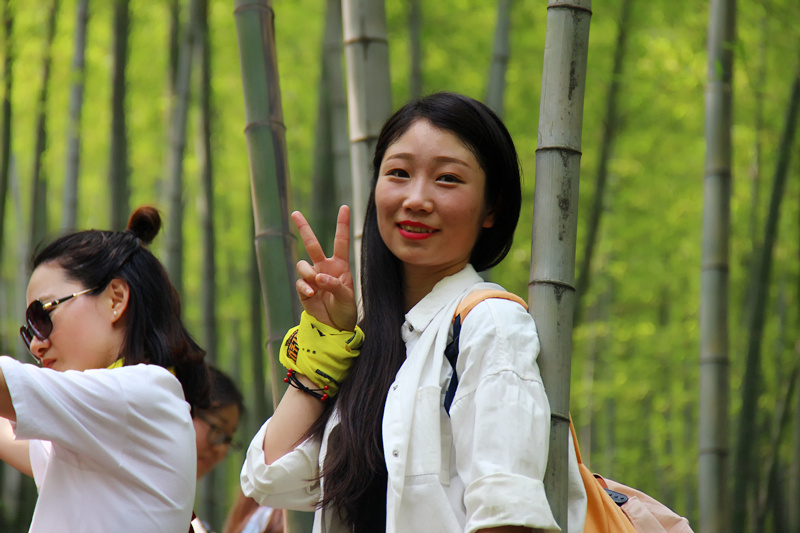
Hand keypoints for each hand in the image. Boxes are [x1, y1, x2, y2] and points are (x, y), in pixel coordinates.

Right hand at [292, 206, 356, 330]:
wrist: (335, 327)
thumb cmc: (345, 310)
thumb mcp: (346, 297)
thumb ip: (335, 285)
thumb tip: (318, 277)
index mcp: (340, 266)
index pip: (341, 241)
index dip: (342, 224)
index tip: (344, 207)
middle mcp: (324, 268)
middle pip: (312, 244)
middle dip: (304, 228)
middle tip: (295, 213)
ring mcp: (313, 277)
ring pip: (302, 264)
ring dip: (307, 272)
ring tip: (316, 284)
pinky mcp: (304, 289)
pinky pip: (300, 282)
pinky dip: (304, 287)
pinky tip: (311, 293)